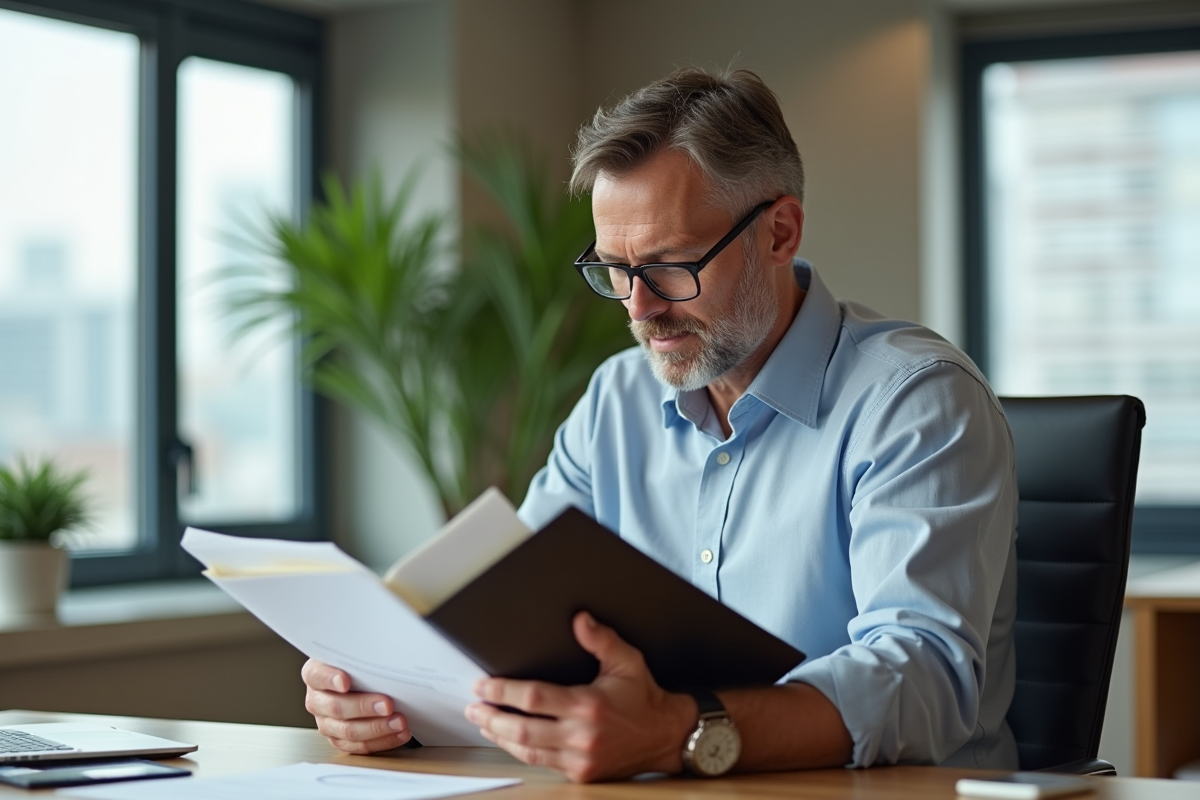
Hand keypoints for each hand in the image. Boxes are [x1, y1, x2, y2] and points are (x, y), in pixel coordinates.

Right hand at [301, 659, 411, 753]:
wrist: (361, 679)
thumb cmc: (359, 663)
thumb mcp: (358, 652)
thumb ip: (364, 652)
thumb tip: (387, 649)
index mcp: (315, 674)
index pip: (317, 675)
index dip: (330, 679)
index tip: (345, 681)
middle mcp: (317, 700)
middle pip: (336, 707)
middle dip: (364, 707)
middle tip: (388, 704)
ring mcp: (326, 723)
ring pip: (348, 731)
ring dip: (377, 728)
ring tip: (400, 721)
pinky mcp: (340, 740)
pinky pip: (359, 747)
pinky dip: (383, 741)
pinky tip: (400, 734)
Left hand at [464, 612, 696, 782]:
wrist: (665, 735)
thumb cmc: (644, 697)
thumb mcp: (627, 661)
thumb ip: (601, 639)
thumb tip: (579, 619)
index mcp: (588, 704)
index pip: (534, 698)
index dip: (503, 691)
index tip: (483, 685)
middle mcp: (582, 735)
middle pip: (522, 728)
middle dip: (492, 716)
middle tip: (473, 706)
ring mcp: (580, 758)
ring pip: (527, 750)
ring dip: (499, 735)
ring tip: (482, 722)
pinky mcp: (581, 773)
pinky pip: (541, 762)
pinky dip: (519, 750)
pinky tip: (507, 739)